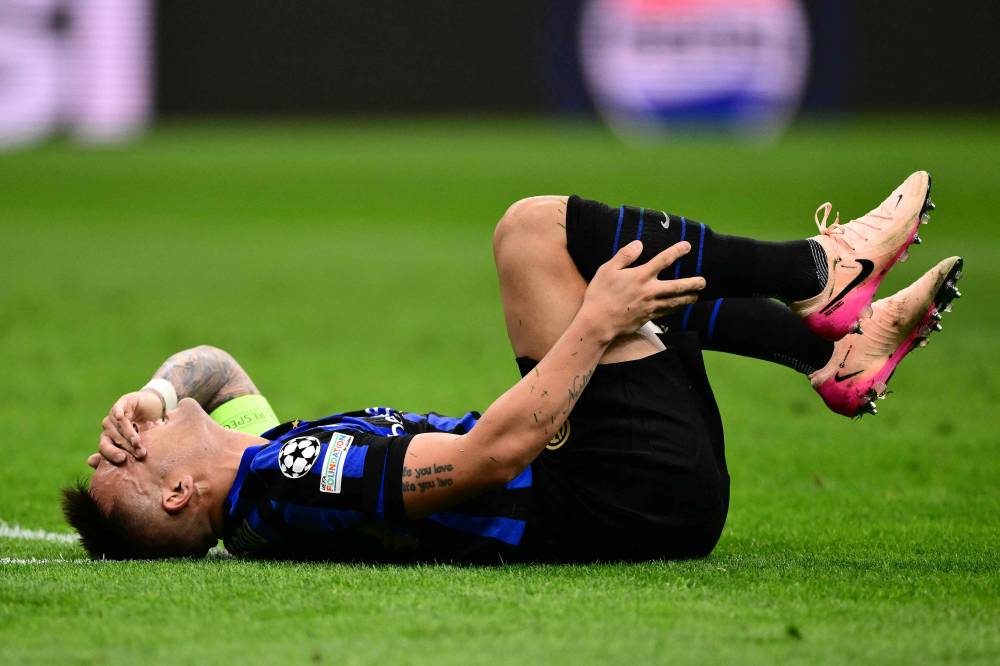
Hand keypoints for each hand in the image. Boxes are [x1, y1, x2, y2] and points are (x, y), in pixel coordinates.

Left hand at [89, 390, 163, 467]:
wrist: (151, 406)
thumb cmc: (145, 428)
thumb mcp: (138, 443)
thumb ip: (128, 454)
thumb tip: (105, 468)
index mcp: (109, 439)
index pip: (105, 449)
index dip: (111, 455)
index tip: (122, 460)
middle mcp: (108, 428)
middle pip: (112, 439)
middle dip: (126, 448)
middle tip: (139, 455)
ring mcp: (113, 415)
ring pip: (118, 427)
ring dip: (128, 435)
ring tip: (138, 443)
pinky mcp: (122, 403)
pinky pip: (117, 409)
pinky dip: (117, 413)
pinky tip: (119, 417)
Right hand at [582, 240, 704, 336]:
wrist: (598, 323)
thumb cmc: (600, 295)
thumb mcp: (607, 270)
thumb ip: (625, 255)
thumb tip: (639, 244)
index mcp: (640, 276)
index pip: (663, 260)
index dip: (676, 252)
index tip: (687, 246)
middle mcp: (649, 291)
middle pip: (677, 286)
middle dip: (692, 283)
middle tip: (703, 281)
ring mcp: (650, 306)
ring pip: (674, 301)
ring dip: (687, 298)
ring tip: (696, 295)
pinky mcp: (648, 317)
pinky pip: (666, 312)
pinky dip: (675, 308)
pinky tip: (679, 307)